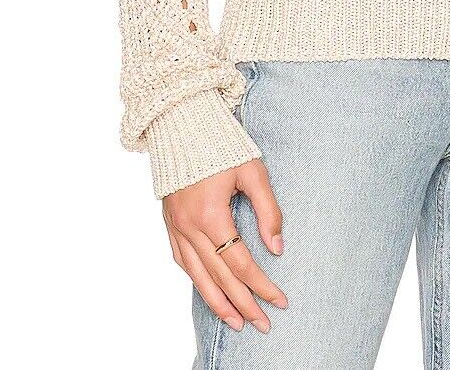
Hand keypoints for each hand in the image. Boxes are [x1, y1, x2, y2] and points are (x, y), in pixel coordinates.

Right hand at [162, 158, 287, 332]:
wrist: (183, 124)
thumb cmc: (222, 144)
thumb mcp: (253, 170)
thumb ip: (268, 209)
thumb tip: (277, 247)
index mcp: (211, 214)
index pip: (240, 263)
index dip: (262, 285)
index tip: (280, 300)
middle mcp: (189, 227)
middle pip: (220, 277)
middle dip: (244, 304)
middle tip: (264, 325)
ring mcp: (176, 227)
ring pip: (198, 276)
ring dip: (218, 302)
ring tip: (237, 323)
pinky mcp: (169, 223)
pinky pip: (182, 261)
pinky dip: (197, 280)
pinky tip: (210, 292)